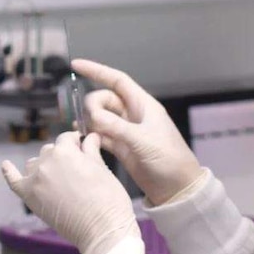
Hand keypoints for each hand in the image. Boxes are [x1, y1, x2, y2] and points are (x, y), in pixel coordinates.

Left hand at [1, 132, 138, 253]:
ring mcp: (35, 180)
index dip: (75, 143)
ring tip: (57, 178)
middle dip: (61, 156)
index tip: (81, 147)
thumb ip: (91, 150)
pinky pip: (14, 181)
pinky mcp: (29, 198)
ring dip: (43, 166)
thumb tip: (90, 137)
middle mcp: (46, 162)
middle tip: (75, 170)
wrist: (102, 230)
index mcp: (65, 151)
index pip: (66, 139)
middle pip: (50, 151)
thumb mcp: (102, 169)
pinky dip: (9, 172)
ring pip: (34, 164)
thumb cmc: (108, 200)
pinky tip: (6, 165)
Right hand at [72, 59, 202, 205]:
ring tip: (84, 133)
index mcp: (143, 105)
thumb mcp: (143, 141)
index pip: (117, 81)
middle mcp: (134, 115)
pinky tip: (82, 139)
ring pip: (101, 117)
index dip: (97, 71)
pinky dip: (92, 135)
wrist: (177, 188)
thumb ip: (117, 127)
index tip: (76, 65)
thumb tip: (92, 116)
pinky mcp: (122, 148)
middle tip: (92, 123)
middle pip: (105, 99)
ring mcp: (127, 131)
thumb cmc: (169, 160)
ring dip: (90, 121)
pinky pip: (101, 135)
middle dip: (93, 106)